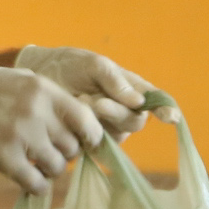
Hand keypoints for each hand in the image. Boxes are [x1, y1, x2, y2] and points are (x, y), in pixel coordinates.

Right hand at [0, 65, 99, 193]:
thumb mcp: (26, 81)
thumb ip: (54, 100)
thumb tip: (85, 125)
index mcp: (45, 91)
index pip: (86, 120)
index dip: (90, 136)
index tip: (85, 143)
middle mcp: (36, 112)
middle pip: (73, 148)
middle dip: (66, 154)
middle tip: (51, 152)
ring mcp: (19, 135)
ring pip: (57, 168)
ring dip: (51, 170)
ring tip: (38, 164)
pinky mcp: (2, 156)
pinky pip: (35, 183)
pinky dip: (36, 186)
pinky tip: (29, 179)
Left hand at [14, 44, 152, 135]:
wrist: (39, 75)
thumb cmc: (69, 65)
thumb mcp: (94, 64)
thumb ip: (116, 81)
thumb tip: (139, 102)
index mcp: (131, 88)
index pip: (155, 100)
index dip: (165, 110)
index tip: (170, 117)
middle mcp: (123, 109)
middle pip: (135, 121)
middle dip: (117, 112)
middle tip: (95, 102)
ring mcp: (107, 126)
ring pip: (118, 133)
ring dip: (100, 120)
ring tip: (80, 102)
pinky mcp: (90, 140)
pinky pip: (98, 143)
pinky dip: (87, 131)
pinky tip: (75, 116)